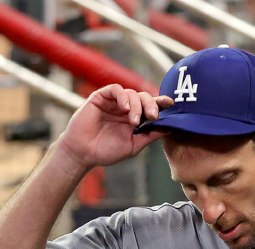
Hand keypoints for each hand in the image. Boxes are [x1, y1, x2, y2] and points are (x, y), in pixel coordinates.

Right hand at [55, 85, 172, 170]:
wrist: (83, 153)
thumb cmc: (105, 151)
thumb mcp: (133, 145)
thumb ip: (150, 135)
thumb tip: (171, 128)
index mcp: (134, 118)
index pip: (150, 106)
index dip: (161, 102)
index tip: (171, 104)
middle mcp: (125, 108)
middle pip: (144, 97)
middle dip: (151, 104)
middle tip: (152, 116)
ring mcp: (113, 102)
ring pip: (131, 93)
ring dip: (137, 105)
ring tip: (134, 121)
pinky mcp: (101, 97)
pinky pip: (116, 89)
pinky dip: (123, 96)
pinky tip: (125, 108)